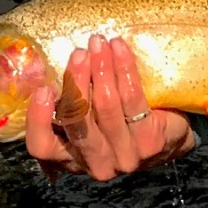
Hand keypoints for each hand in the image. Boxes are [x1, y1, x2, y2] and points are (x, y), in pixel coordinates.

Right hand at [24, 35, 194, 181]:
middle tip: (80, 52)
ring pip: (106, 108)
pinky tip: (120, 49)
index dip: (38, 120)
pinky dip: (124, 69)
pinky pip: (133, 99)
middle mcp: (96, 162)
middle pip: (78, 123)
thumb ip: (69, 99)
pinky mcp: (150, 142)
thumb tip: (45, 60)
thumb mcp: (89, 114)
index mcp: (71, 156)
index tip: (43, 88)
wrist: (169, 134)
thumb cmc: (119, 117)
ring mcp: (125, 155)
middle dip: (77, 81)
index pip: (42, 147)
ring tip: (100, 44)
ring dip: (102, 69)